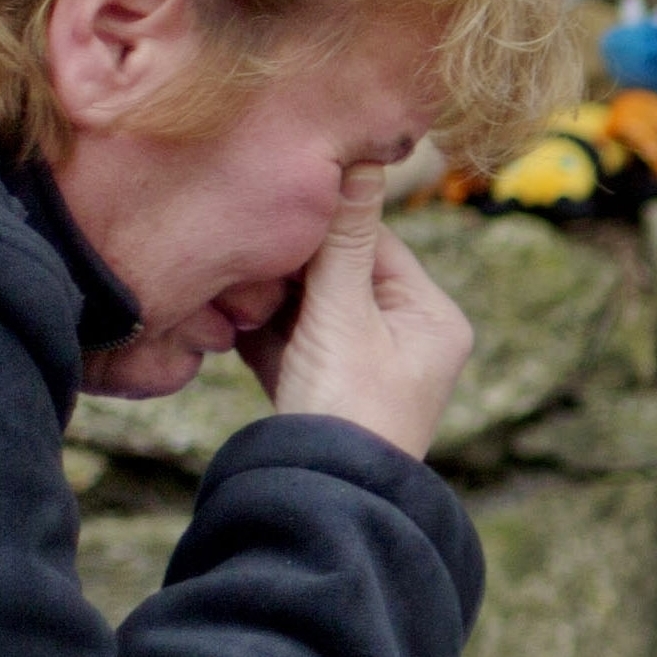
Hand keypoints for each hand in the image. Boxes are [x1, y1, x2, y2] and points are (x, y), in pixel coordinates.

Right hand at [243, 169, 478, 458]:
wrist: (323, 500)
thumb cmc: (346, 407)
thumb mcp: (342, 314)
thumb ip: (343, 238)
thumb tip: (361, 156)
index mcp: (433, 318)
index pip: (375, 241)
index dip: (323, 219)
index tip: (275, 195)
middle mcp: (409, 339)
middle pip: (339, 271)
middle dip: (289, 261)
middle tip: (242, 235)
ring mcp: (367, 365)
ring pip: (309, 306)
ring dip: (267, 294)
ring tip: (228, 276)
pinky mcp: (325, 389)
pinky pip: (290, 341)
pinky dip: (260, 329)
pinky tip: (223, 313)